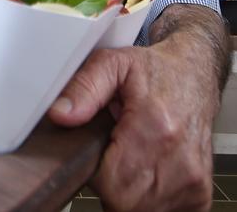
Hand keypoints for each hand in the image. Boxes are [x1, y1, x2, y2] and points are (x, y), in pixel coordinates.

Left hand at [48, 34, 218, 211]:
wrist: (193, 77)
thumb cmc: (155, 72)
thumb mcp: (112, 63)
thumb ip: (83, 87)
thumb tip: (61, 113)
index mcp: (156, 127)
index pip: (110, 183)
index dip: (95, 171)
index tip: (98, 149)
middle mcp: (180, 160)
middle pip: (124, 202)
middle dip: (110, 181)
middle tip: (114, 150)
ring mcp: (192, 183)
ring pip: (141, 210)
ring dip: (129, 190)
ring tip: (131, 156)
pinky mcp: (199, 195)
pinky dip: (148, 197)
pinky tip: (148, 169)